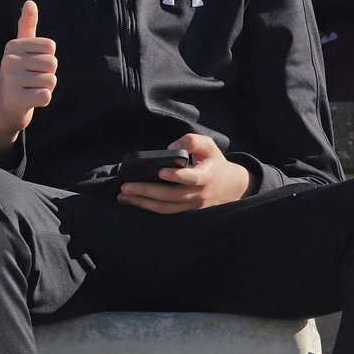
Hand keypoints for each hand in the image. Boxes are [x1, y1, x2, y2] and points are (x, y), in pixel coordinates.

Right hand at [0, 1, 56, 154]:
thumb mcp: (21, 51)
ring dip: (46, 88)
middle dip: (48, 75)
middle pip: (52, 64)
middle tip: (31, 82)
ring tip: (30, 90)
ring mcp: (10, 79)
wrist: (5, 109)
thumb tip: (29, 2)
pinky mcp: (15, 98)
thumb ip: (27, 26)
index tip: (32, 67)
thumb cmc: (19, 76)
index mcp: (13, 46)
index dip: (47, 59)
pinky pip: (46, 96)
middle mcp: (8, 60)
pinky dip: (43, 101)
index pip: (50, 47)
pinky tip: (29, 101)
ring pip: (51, 81)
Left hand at [118, 133, 249, 213]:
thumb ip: (191, 141)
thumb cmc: (214, 162)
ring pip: (165, 208)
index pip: (190, 178)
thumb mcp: (208, 146)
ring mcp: (192, 207)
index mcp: (205, 177)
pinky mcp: (186, 213)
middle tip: (125, 187)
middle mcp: (198, 195)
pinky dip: (148, 208)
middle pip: (170, 196)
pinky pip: (166, 212)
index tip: (160, 171)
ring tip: (123, 196)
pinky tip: (133, 202)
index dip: (176, 176)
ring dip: (143, 203)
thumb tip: (171, 147)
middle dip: (146, 192)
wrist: (231, 187)